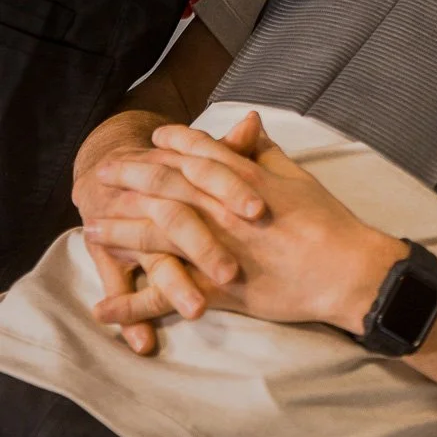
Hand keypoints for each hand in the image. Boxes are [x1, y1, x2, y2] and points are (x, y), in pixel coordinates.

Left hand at [89, 117, 402, 334]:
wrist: (346, 268)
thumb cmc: (328, 222)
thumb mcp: (297, 178)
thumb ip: (267, 154)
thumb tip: (251, 128)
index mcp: (244, 179)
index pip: (198, 153)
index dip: (170, 143)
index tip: (148, 139)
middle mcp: (223, 208)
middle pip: (165, 186)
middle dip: (129, 178)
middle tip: (101, 175)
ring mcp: (217, 247)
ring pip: (156, 234)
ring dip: (119, 231)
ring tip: (90, 229)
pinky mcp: (217, 287)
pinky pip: (166, 297)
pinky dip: (133, 304)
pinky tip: (104, 308)